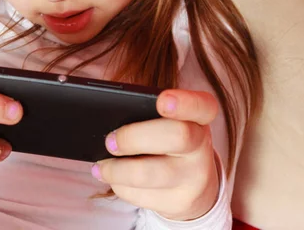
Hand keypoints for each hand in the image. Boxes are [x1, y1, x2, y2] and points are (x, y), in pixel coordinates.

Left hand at [92, 89, 219, 220]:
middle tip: (110, 141)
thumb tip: (108, 117)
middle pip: (176, 137)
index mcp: (199, 116)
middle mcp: (202, 145)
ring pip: (148, 174)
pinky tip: (114, 177)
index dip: (184, 102)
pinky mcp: (179, 202)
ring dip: (117, 169)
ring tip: (102, 165)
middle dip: (134, 137)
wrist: (195, 182)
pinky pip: (140, 195)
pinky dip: (120, 186)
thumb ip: (147, 111)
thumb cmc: (170, 139)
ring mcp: (194, 177)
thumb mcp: (171, 119)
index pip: (202, 105)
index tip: (163, 100)